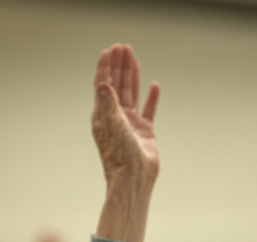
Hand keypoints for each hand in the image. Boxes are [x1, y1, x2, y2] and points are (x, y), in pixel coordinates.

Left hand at [92, 45, 159, 192]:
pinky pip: (149, 110)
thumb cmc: (119, 156)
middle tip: (123, 48)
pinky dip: (151, 97)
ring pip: (131, 94)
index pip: (103, 86)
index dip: (105, 68)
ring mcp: (130, 124)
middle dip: (120, 66)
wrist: (133, 178)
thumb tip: (102, 83)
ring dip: (132, 76)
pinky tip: (154, 85)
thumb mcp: (111, 126)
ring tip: (134, 58)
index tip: (109, 51)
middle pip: (117, 85)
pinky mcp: (145, 132)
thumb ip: (108, 103)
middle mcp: (116, 118)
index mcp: (103, 116)